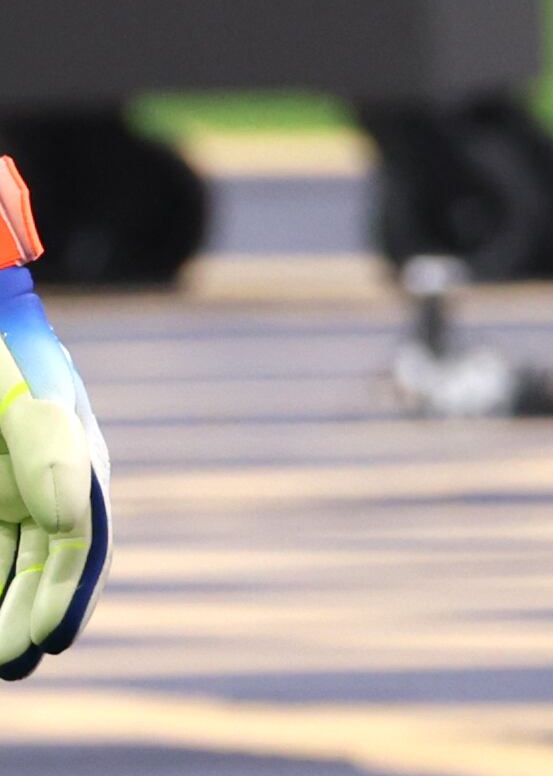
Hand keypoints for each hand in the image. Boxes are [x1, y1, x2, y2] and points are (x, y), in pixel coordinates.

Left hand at [0, 191, 108, 679]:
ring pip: (15, 561)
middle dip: (32, 613)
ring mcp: (10, 484)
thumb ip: (52, 462)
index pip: (80, 541)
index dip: (70, 593)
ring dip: (7, 606)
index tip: (54, 640)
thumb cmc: (1, 354)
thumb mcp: (32, 407)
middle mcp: (46, 478)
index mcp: (74, 458)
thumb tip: (73, 527)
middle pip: (47, 561)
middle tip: (14, 663)